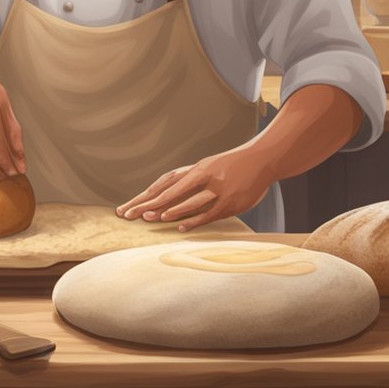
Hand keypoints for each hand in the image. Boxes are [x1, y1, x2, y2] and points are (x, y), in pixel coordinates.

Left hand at [116, 148, 272, 231]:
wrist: (263, 159)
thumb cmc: (232, 165)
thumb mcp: (209, 168)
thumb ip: (189, 180)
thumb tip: (164, 194)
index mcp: (196, 169)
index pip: (164, 184)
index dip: (144, 196)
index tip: (125, 208)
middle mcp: (204, 177)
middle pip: (171, 191)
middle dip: (149, 203)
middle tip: (128, 215)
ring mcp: (218, 189)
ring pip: (191, 200)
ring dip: (171, 209)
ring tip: (152, 217)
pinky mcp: (232, 202)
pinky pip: (210, 213)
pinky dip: (195, 220)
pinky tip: (181, 227)